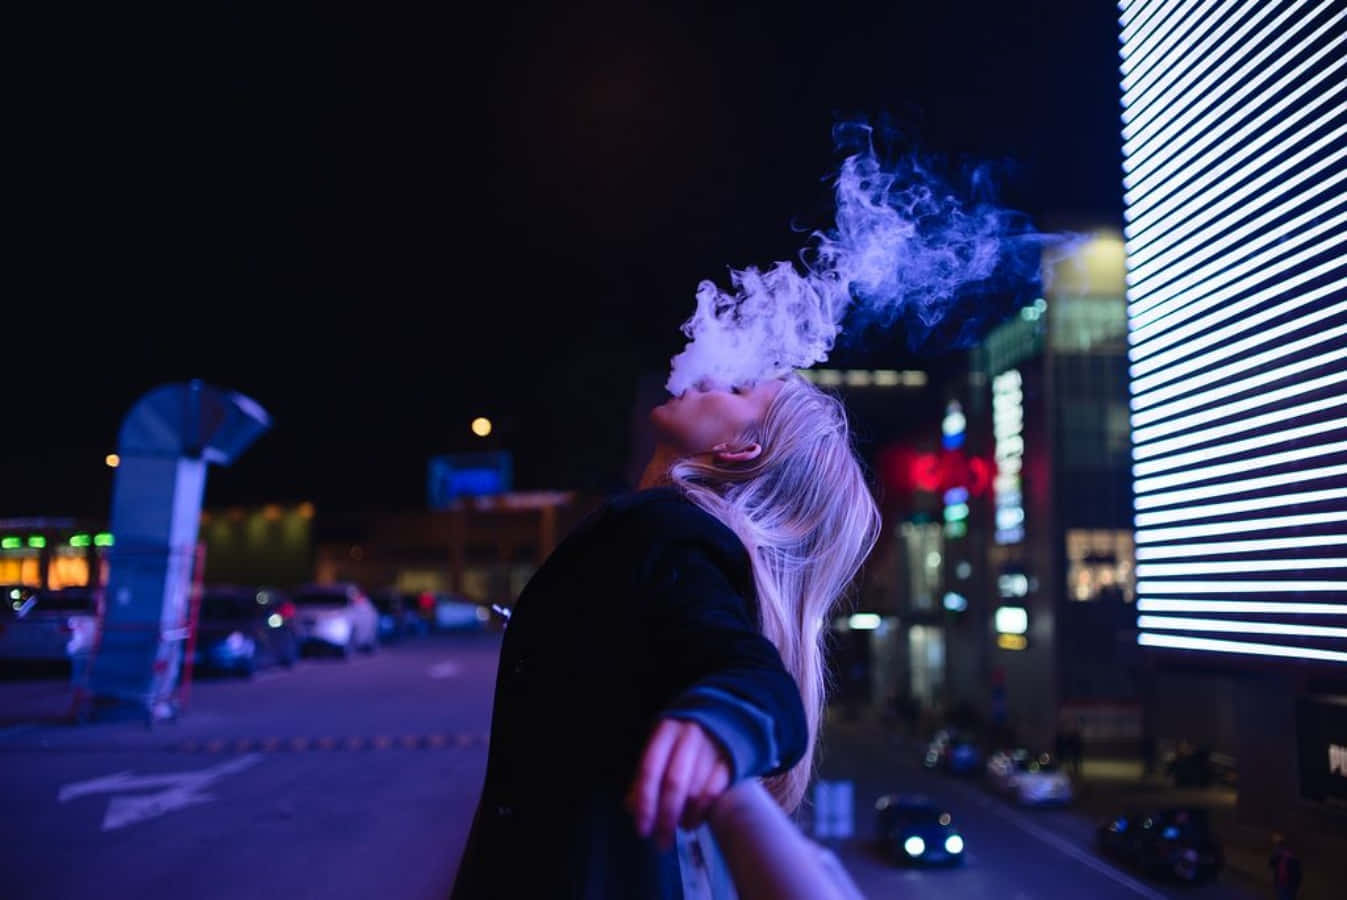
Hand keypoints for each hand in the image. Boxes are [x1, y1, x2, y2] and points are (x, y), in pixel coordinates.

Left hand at [626, 718, 731, 849]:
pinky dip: (702, 813)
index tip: (642, 831)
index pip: (649, 770)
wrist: (719, 727)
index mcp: (665, 732)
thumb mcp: (658, 754)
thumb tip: (631, 808)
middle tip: (661, 842)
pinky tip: (694, 822)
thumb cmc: (679, 746)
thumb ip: (643, 780)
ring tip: (678, 828)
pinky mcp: (730, 761)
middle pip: (674, 783)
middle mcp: (689, 736)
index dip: (645, 803)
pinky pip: (715, 793)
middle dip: (665, 818)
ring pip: (695, 791)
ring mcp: (712, 748)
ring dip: (684, 817)